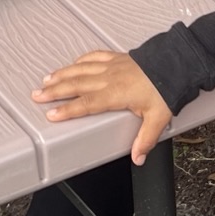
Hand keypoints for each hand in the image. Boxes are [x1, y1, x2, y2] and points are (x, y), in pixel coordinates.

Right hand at [32, 50, 173, 164]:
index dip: (68, 110)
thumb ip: (145, 139)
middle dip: (55, 90)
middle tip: (37, 95)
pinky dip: (80, 61)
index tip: (51, 114)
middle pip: (76, 85)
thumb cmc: (167, 88)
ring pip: (80, 69)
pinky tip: (72, 64)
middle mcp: (109, 78)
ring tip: (46, 80)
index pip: (86, 104)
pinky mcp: (117, 58)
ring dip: (62, 74)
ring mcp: (112, 66)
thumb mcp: (158, 118)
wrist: (177, 63)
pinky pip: (94, 57)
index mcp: (116, 94)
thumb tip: (138, 158)